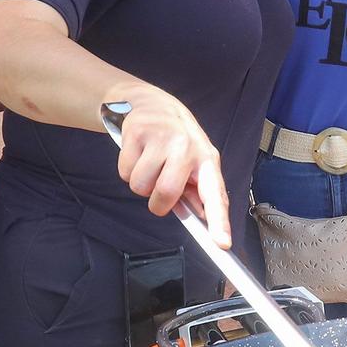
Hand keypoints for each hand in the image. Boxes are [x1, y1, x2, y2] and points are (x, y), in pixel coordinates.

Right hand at [115, 85, 230, 247]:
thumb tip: (200, 218)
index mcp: (206, 159)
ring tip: (148, 165)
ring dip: (140, 184)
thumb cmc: (176, 139)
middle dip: (157, 202)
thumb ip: (196, 191)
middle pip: (166, 194)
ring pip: (141, 186)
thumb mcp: (194, 160)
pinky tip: (136, 154)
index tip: (221, 244)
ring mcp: (161, 138)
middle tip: (158, 190)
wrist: (150, 102)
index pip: (215, 194)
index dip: (219, 221)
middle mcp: (187, 147)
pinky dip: (127, 170)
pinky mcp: (137, 132)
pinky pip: (125, 172)